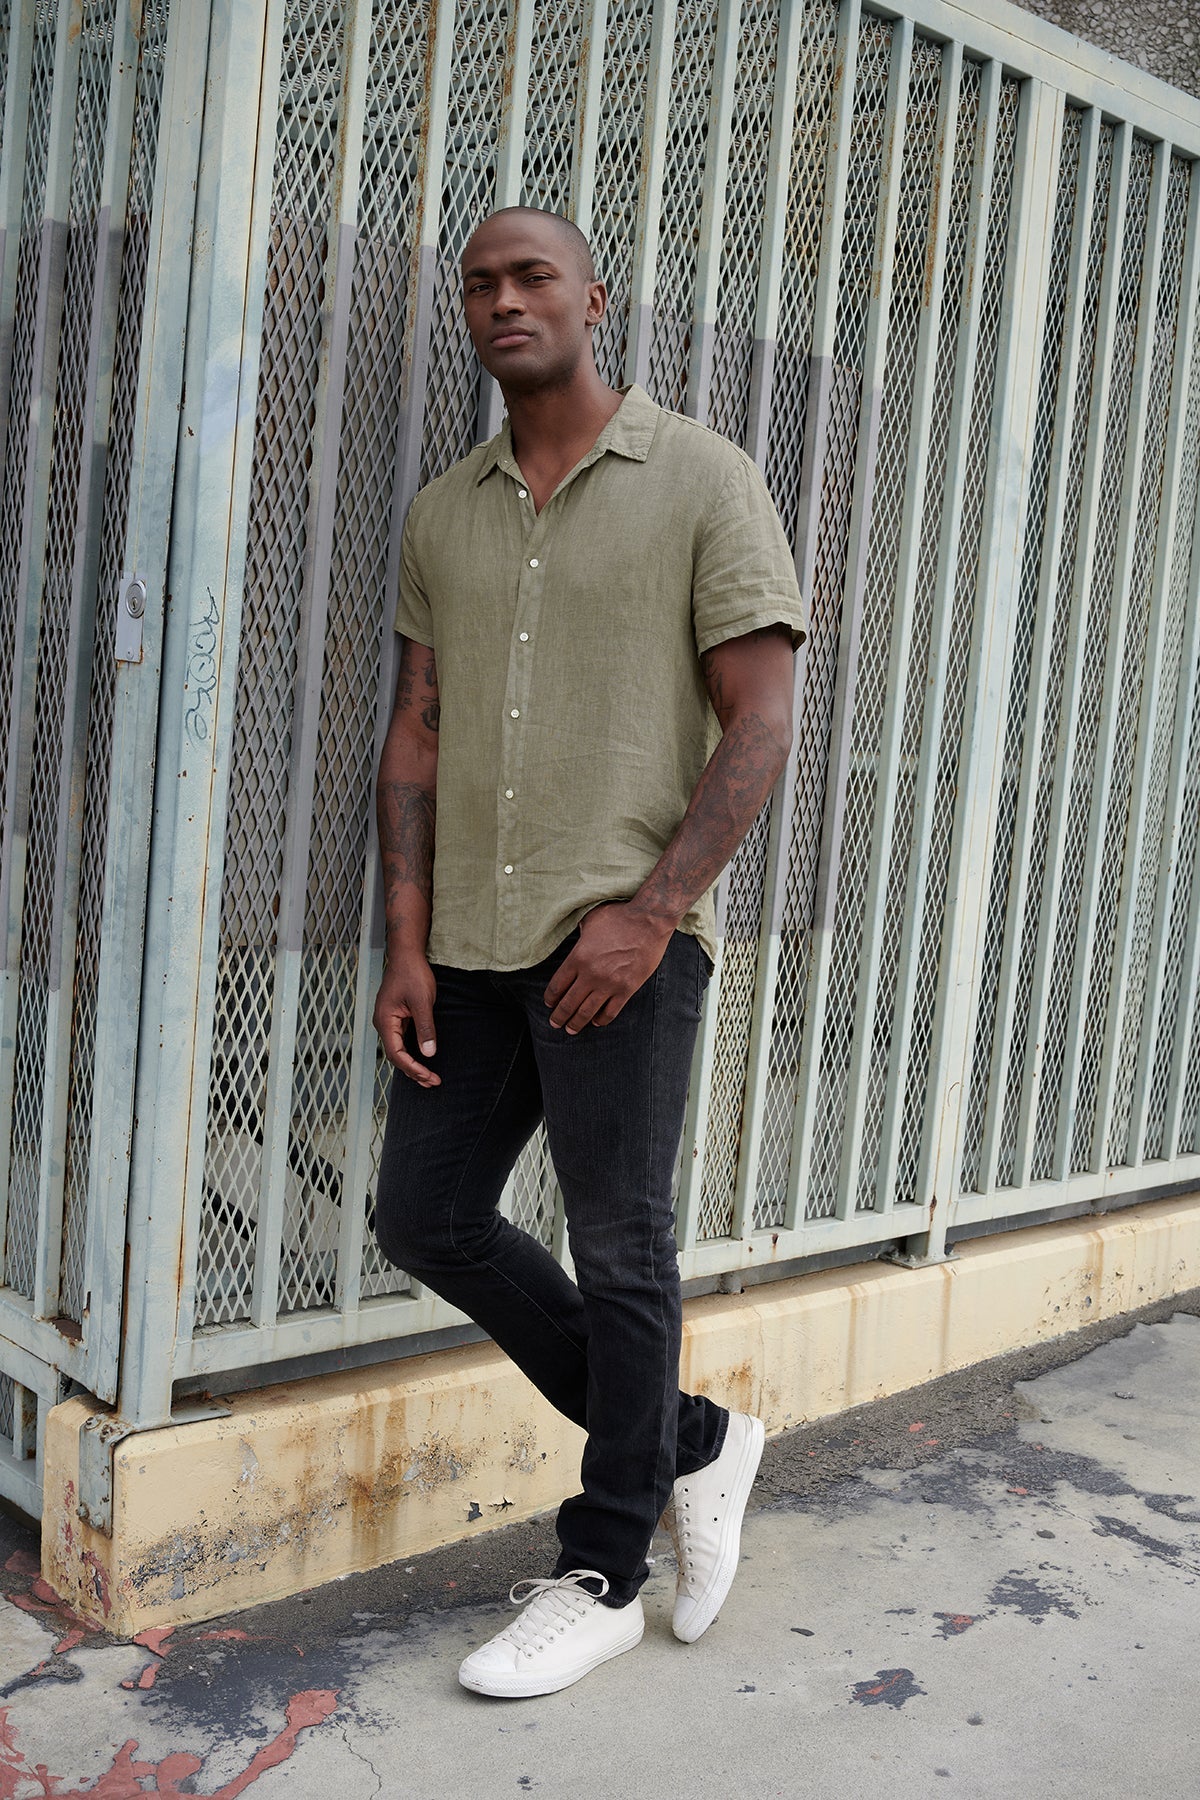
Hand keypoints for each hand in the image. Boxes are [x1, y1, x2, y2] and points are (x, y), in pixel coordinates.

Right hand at [373, 949, 439, 1086]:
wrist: (407, 954)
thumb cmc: (412, 973)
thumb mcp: (423, 1002)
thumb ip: (425, 1028)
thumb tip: (429, 1053)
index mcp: (385, 1021)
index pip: (396, 1053)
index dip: (412, 1067)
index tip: (429, 1076)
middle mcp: (383, 1023)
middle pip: (395, 1055)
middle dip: (413, 1071)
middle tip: (432, 1081)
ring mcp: (388, 1021)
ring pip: (398, 1049)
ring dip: (412, 1064)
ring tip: (428, 1077)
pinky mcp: (395, 1017)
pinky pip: (401, 1040)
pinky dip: (411, 1052)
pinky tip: (422, 1058)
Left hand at [543, 902, 674, 1033]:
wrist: (649, 920)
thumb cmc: (620, 916)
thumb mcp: (591, 920)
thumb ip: (580, 933)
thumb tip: (576, 936)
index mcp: (578, 957)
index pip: (557, 985)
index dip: (550, 997)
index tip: (548, 1003)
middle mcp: (590, 974)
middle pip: (568, 1002)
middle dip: (559, 1016)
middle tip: (555, 1023)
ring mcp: (609, 984)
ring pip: (587, 1011)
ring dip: (576, 1023)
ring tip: (571, 1029)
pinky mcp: (627, 989)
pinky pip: (610, 1011)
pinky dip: (601, 1019)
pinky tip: (596, 1022)